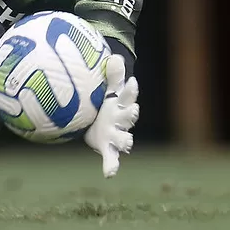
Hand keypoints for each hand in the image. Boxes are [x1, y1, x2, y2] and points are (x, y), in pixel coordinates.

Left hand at [83, 54, 139, 177]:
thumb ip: (111, 75)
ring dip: (126, 141)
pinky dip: (112, 166)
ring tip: (127, 143)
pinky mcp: (109, 147)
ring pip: (125, 139)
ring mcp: (116, 135)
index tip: (132, 82)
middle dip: (132, 114)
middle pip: (130, 117)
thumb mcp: (106, 88)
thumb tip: (115, 56)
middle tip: (132, 110)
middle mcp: (122, 120)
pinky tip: (109, 173)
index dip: (131, 90)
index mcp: (121, 104)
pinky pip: (112, 159)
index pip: (127, 95)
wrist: (98, 120)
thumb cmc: (102, 101)